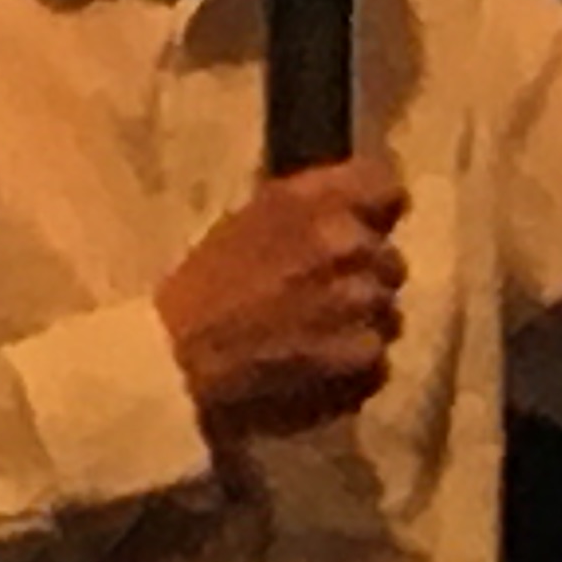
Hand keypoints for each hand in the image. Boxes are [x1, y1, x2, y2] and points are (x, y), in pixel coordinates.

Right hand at [155, 161, 408, 433]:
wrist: (172, 368)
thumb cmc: (198, 294)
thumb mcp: (244, 224)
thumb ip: (308, 211)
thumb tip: (353, 209)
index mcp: (316, 203)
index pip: (387, 188)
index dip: (376, 211)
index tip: (364, 228)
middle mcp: (349, 246)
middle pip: (389, 259)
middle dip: (361, 278)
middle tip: (317, 300)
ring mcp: (363, 305)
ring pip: (387, 312)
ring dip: (359, 326)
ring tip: (310, 342)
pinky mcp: (366, 359)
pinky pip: (378, 359)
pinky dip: (353, 369)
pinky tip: (313, 373)